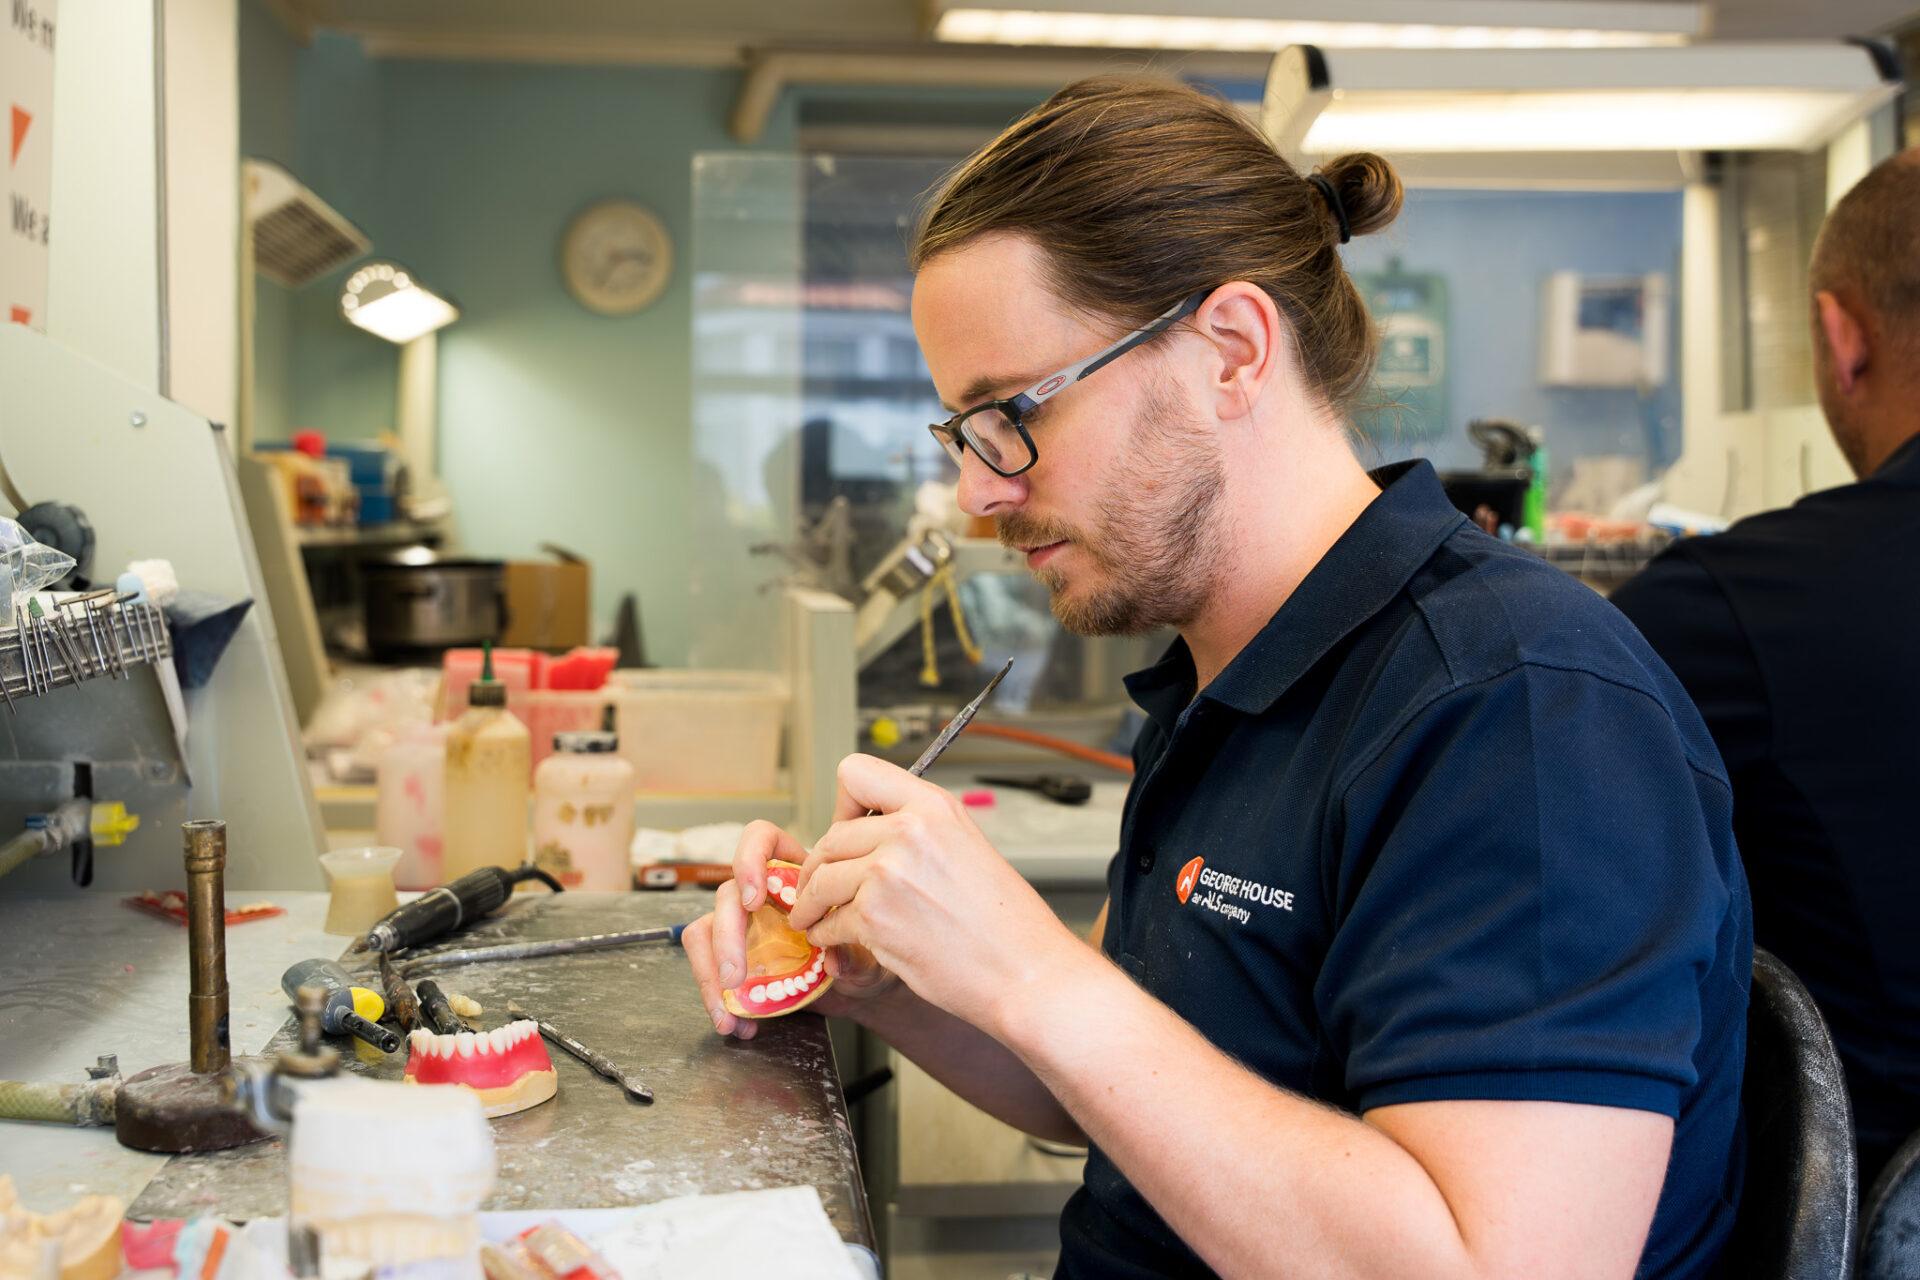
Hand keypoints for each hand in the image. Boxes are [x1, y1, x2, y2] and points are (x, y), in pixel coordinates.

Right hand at [681, 819, 897, 1039]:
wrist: (861, 990)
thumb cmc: (868, 953)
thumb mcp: (871, 952)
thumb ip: (857, 952)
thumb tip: (834, 962)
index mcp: (797, 873)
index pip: (763, 840)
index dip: (749, 860)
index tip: (754, 899)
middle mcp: (764, 894)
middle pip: (727, 895)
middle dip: (726, 936)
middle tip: (735, 978)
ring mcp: (745, 926)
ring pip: (705, 931)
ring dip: (708, 972)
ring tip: (727, 1010)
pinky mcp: (735, 958)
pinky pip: (708, 968)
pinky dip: (715, 998)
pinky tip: (736, 1024)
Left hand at [786, 754, 1086, 1038]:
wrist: (1025, 971)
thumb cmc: (1005, 922)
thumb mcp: (967, 847)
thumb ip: (918, 832)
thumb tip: (870, 835)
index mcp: (933, 806)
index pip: (856, 772)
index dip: (842, 805)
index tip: (845, 830)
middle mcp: (907, 831)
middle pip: (832, 835)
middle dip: (819, 866)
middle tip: (818, 887)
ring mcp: (887, 873)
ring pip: (821, 879)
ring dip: (811, 903)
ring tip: (813, 917)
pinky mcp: (874, 918)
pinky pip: (828, 921)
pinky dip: (825, 935)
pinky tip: (834, 941)